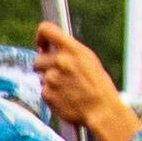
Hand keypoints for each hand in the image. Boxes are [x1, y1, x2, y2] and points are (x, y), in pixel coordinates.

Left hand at [31, 23, 138, 140]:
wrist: (102, 110)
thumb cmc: (98, 86)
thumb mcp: (89, 60)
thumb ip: (69, 52)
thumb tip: (46, 50)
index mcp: (73, 49)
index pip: (46, 30)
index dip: (41, 37)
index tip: (42, 45)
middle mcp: (61, 61)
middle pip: (38, 59)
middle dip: (45, 67)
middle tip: (60, 75)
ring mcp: (52, 78)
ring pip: (41, 77)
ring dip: (50, 82)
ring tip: (68, 89)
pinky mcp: (47, 94)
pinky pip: (43, 91)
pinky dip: (51, 95)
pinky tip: (65, 98)